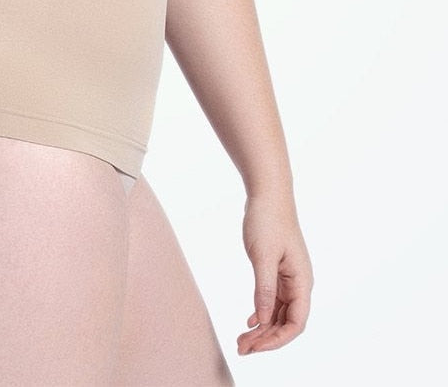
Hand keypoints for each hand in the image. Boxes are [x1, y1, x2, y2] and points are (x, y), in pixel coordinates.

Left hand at [237, 192, 312, 354]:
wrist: (268, 195)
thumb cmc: (267, 221)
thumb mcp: (262, 256)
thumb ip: (263, 289)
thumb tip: (263, 320)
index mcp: (302, 282)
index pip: (295, 323)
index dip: (276, 340)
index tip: (254, 346)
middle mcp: (300, 283)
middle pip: (287, 322)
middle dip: (266, 339)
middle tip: (241, 348)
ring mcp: (290, 278)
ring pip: (279, 313)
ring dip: (263, 329)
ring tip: (242, 340)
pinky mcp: (278, 271)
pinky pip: (273, 299)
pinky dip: (262, 313)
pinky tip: (250, 322)